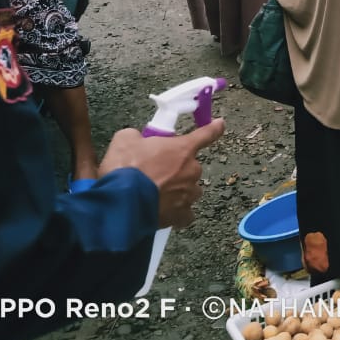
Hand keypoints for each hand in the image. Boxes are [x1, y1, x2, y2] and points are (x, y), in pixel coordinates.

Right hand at [99, 119, 225, 228]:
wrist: (120, 202)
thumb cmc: (125, 167)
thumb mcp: (126, 140)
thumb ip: (138, 137)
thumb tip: (138, 140)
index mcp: (183, 149)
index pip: (206, 134)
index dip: (214, 129)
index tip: (220, 124)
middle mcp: (192, 171)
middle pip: (191, 167)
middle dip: (176, 169)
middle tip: (155, 173)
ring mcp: (188, 194)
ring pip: (189, 191)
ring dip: (178, 191)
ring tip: (156, 195)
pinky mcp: (180, 215)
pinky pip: (186, 214)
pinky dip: (178, 213)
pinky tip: (164, 212)